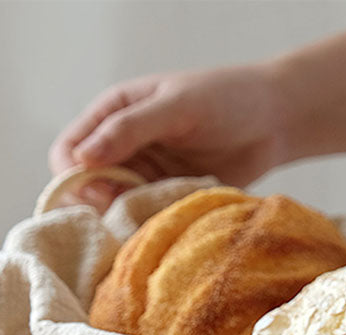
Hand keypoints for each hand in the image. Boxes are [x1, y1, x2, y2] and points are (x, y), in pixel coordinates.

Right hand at [48, 65, 285, 207]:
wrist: (275, 122)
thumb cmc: (227, 99)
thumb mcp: (176, 106)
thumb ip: (129, 129)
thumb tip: (81, 159)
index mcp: (113, 115)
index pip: (69, 153)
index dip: (74, 178)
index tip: (100, 193)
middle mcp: (124, 149)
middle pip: (88, 190)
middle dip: (101, 205)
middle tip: (128, 212)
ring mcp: (148, 177)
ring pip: (118, 210)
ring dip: (129, 219)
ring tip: (156, 216)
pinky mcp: (170, 199)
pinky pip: (150, 220)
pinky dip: (154, 225)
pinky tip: (172, 222)